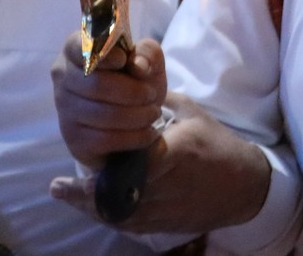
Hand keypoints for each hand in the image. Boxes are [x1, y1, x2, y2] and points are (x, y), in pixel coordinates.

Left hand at [49, 91, 271, 233]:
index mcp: (177, 153)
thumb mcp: (193, 113)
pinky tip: (88, 208)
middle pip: (121, 192)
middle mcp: (169, 184)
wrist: (244, 185)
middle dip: (89, 191)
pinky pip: (131, 224)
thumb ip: (162, 99)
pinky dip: (108, 215)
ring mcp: (167, 208)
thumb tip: (135, 79)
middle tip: (58, 186)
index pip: (138, 160)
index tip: (83, 163)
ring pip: (122, 213)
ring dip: (91, 206)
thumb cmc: (217, 143)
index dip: (110, 164)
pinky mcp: (165, 223)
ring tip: (64, 195)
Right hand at [52, 34, 167, 168]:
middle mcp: (63, 76)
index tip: (123, 60)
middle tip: (151, 94)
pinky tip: (148, 132)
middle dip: (132, 92)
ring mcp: (64, 108)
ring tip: (153, 113)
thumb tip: (139, 65)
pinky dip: (133, 136)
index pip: (79, 47)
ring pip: (103, 115)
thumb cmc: (134, 79)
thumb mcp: (147, 60)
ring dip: (137, 116)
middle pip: (96, 85)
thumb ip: (147, 52)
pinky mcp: (73, 137)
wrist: (130, 115)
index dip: (102, 54)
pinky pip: (104, 139)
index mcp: (75, 49)